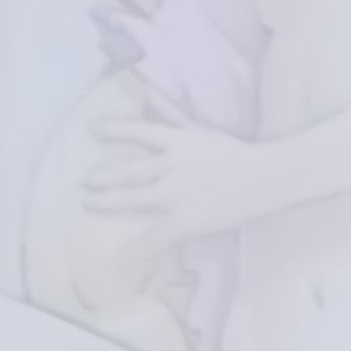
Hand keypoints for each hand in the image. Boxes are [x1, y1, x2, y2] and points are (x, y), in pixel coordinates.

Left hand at [80, 101, 286, 244]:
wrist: (266, 178)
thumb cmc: (234, 152)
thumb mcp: (200, 128)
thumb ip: (171, 113)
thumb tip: (147, 92)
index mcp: (176, 142)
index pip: (137, 130)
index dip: (113, 129)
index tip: (91, 129)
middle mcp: (171, 166)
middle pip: (128, 171)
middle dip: (103, 176)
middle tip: (84, 180)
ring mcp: (177, 195)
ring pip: (134, 198)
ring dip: (107, 202)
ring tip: (88, 203)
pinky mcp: (187, 220)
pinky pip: (157, 236)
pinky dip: (137, 248)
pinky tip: (119, 258)